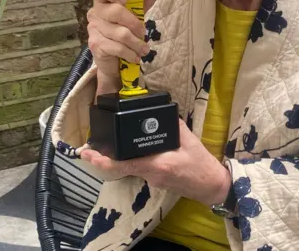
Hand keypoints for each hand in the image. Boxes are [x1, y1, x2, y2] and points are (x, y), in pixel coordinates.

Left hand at [80, 119, 230, 205]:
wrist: (211, 186)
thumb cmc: (201, 164)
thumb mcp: (189, 140)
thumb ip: (173, 125)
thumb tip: (161, 111)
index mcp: (157, 163)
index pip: (123, 165)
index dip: (102, 161)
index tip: (88, 154)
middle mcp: (150, 174)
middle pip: (121, 167)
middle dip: (105, 158)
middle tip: (90, 148)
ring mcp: (152, 180)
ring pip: (129, 168)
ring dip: (118, 160)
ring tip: (106, 148)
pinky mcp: (155, 181)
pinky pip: (139, 169)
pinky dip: (131, 161)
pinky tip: (130, 152)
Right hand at [87, 0, 159, 96]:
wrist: (113, 59)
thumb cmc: (122, 32)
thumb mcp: (134, 15)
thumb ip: (142, 2)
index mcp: (102, 1)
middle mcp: (95, 13)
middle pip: (115, 12)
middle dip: (134, 23)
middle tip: (143, 33)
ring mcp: (93, 29)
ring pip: (120, 33)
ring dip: (136, 43)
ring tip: (144, 50)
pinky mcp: (95, 44)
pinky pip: (117, 48)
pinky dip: (130, 53)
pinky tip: (136, 57)